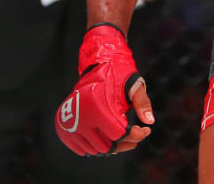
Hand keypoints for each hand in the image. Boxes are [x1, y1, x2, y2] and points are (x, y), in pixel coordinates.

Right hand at [55, 23, 153, 155]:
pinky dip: (95, 147)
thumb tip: (150, 122)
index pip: (118, 134)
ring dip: (110, 146)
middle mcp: (80, 117)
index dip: (135, 135)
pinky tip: (107, 136)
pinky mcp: (64, 129)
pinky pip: (81, 149)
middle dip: (124, 143)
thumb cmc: (117, 73)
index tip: (144, 131)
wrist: (96, 64)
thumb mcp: (133, 84)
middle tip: (135, 135)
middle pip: (106, 147)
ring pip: (94, 150)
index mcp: (96, 106)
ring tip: (122, 135)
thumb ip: (142, 103)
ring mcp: (69, 125)